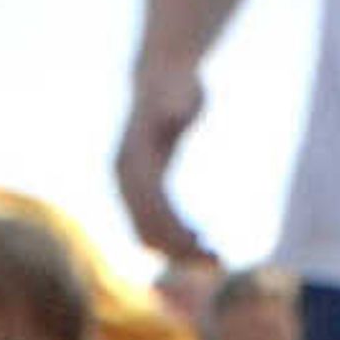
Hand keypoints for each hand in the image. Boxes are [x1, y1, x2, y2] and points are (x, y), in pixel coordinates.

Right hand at [117, 55, 211, 262]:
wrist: (161, 77)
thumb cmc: (176, 87)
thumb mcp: (181, 95)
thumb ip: (177, 107)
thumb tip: (176, 113)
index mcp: (130, 160)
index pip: (151, 206)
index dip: (174, 230)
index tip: (202, 246)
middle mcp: (123, 177)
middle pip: (146, 227)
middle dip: (180, 249)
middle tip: (217, 262)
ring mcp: (128, 185)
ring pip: (147, 233)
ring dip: (178, 250)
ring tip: (214, 256)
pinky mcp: (140, 189)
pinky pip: (151, 224)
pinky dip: (174, 238)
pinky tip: (201, 239)